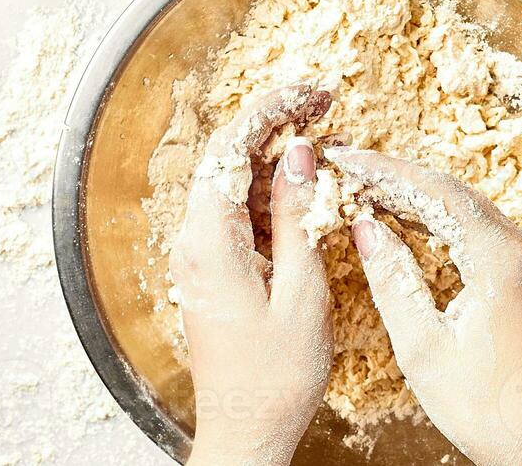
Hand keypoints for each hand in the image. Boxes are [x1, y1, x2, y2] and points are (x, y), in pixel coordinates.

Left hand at [174, 84, 334, 465]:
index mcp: (210, 239)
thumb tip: (299, 152)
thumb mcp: (301, 290)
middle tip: (325, 101)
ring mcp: (203, 254)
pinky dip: (272, 189)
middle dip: (276, 121)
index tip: (312, 90)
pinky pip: (240, 211)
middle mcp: (195, 239)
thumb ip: (297, 214)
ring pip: (235, 181)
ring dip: (277, 153)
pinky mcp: (216, 269)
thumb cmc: (274, 377)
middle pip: (229, 156)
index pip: (230, 146)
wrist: (245, 434)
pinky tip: (307, 183)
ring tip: (326, 133)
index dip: (272, 108)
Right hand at [327, 148, 521, 465]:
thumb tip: (365, 226)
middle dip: (398, 177)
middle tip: (350, 168)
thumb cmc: (485, 408)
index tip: (345, 158)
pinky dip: (442, 218)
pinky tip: (410, 221)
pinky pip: (482, 229)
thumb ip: (392, 278)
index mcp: (499, 261)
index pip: (435, 193)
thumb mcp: (422, 346)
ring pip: (468, 206)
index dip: (384, 171)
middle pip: (453, 191)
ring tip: (370, 188)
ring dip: (420, 195)